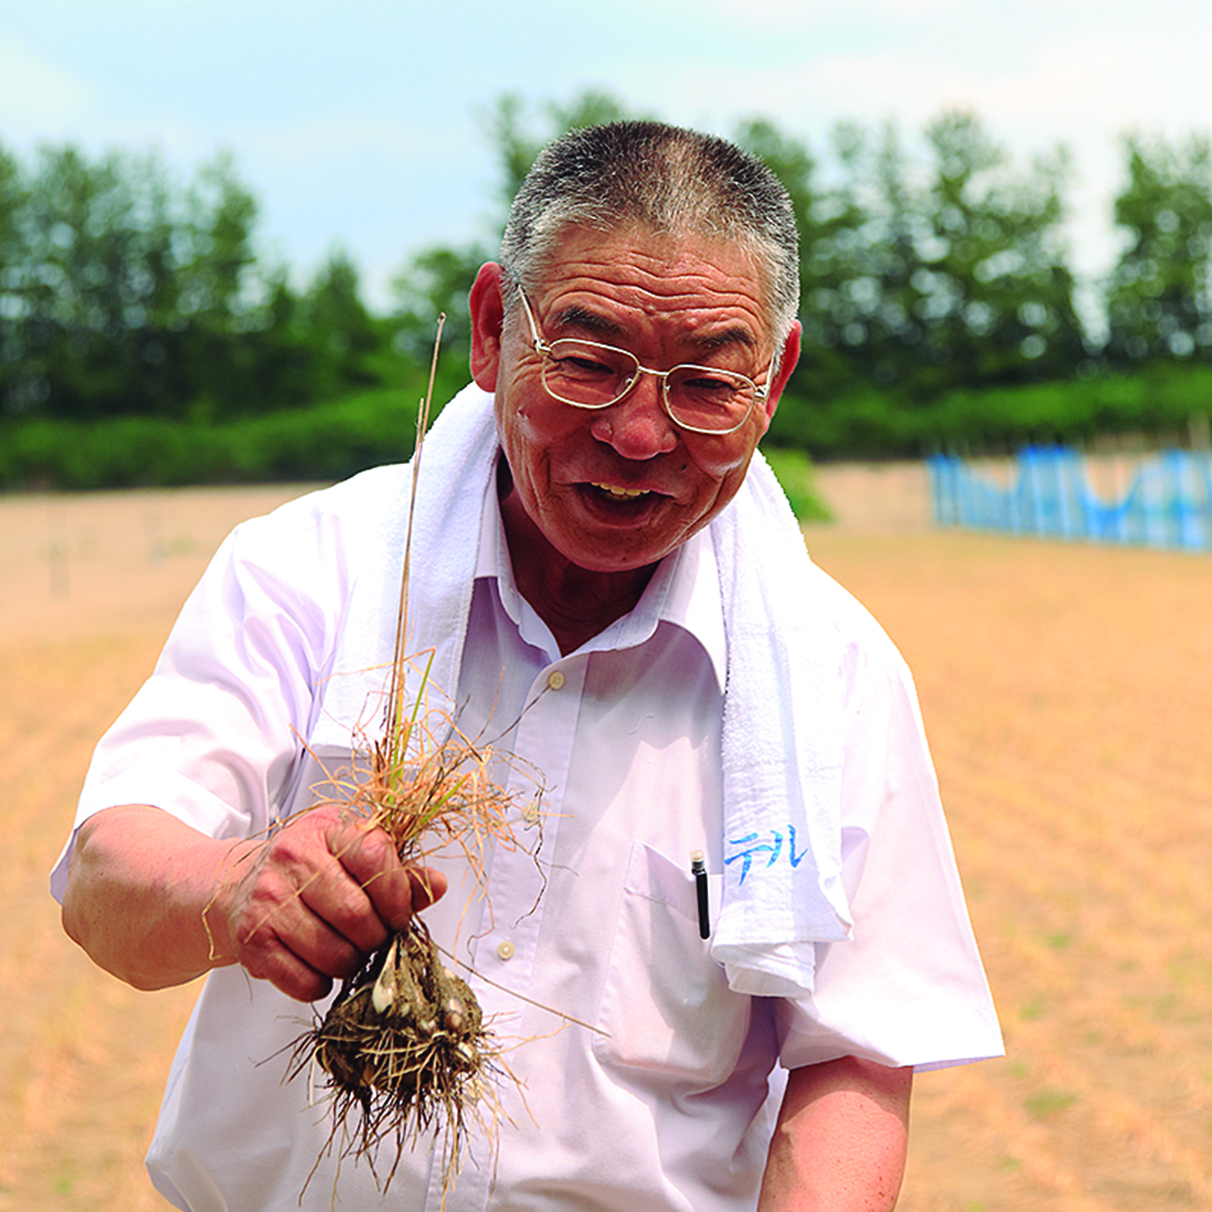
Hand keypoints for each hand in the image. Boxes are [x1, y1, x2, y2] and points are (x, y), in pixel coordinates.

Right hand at [211, 805, 446, 1001]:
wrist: (237, 886)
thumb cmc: (306, 871)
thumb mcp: (350, 854)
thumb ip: (398, 871)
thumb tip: (437, 885)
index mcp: (327, 830)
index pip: (376, 856)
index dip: (397, 895)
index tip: (399, 915)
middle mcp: (293, 858)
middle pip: (356, 913)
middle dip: (376, 938)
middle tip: (374, 940)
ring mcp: (269, 899)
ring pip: (333, 952)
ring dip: (352, 964)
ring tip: (349, 953)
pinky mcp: (251, 939)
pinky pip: (303, 980)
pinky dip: (321, 984)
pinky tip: (319, 967)